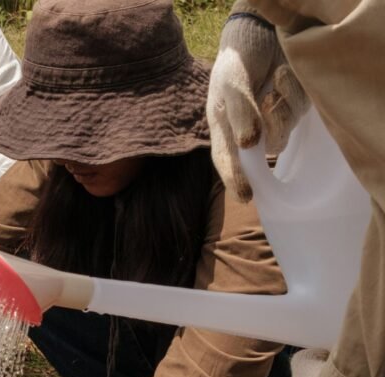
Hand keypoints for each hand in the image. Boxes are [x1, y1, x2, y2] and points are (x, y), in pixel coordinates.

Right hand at [206, 10, 308, 200]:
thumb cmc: (234, 63)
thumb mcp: (229, 84)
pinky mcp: (291, 109)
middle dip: (273, 127)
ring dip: (282, 106)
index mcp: (223, 130)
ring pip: (285, 132)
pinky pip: (298, 112)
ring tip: (274, 80)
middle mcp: (247, 132)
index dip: (235, 179)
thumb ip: (238, 113)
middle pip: (264, 150)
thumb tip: (248, 144)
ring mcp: (271, 122)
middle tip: (269, 100)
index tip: (246, 195)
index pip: (227, 160)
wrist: (258, 36)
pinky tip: (283, 75)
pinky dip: (292, 92)